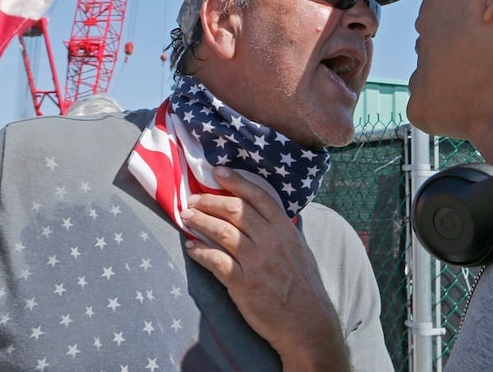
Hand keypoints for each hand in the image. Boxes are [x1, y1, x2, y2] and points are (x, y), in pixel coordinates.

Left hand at [180, 166, 349, 370]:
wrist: (306, 321)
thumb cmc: (303, 285)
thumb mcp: (299, 249)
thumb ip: (282, 230)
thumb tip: (266, 215)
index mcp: (285, 230)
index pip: (258, 196)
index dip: (237, 181)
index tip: (219, 171)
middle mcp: (270, 241)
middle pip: (234, 210)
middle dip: (209, 201)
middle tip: (193, 199)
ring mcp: (255, 261)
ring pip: (220, 231)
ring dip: (199, 221)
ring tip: (186, 216)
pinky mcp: (242, 283)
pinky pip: (214, 261)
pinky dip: (199, 252)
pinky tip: (190, 247)